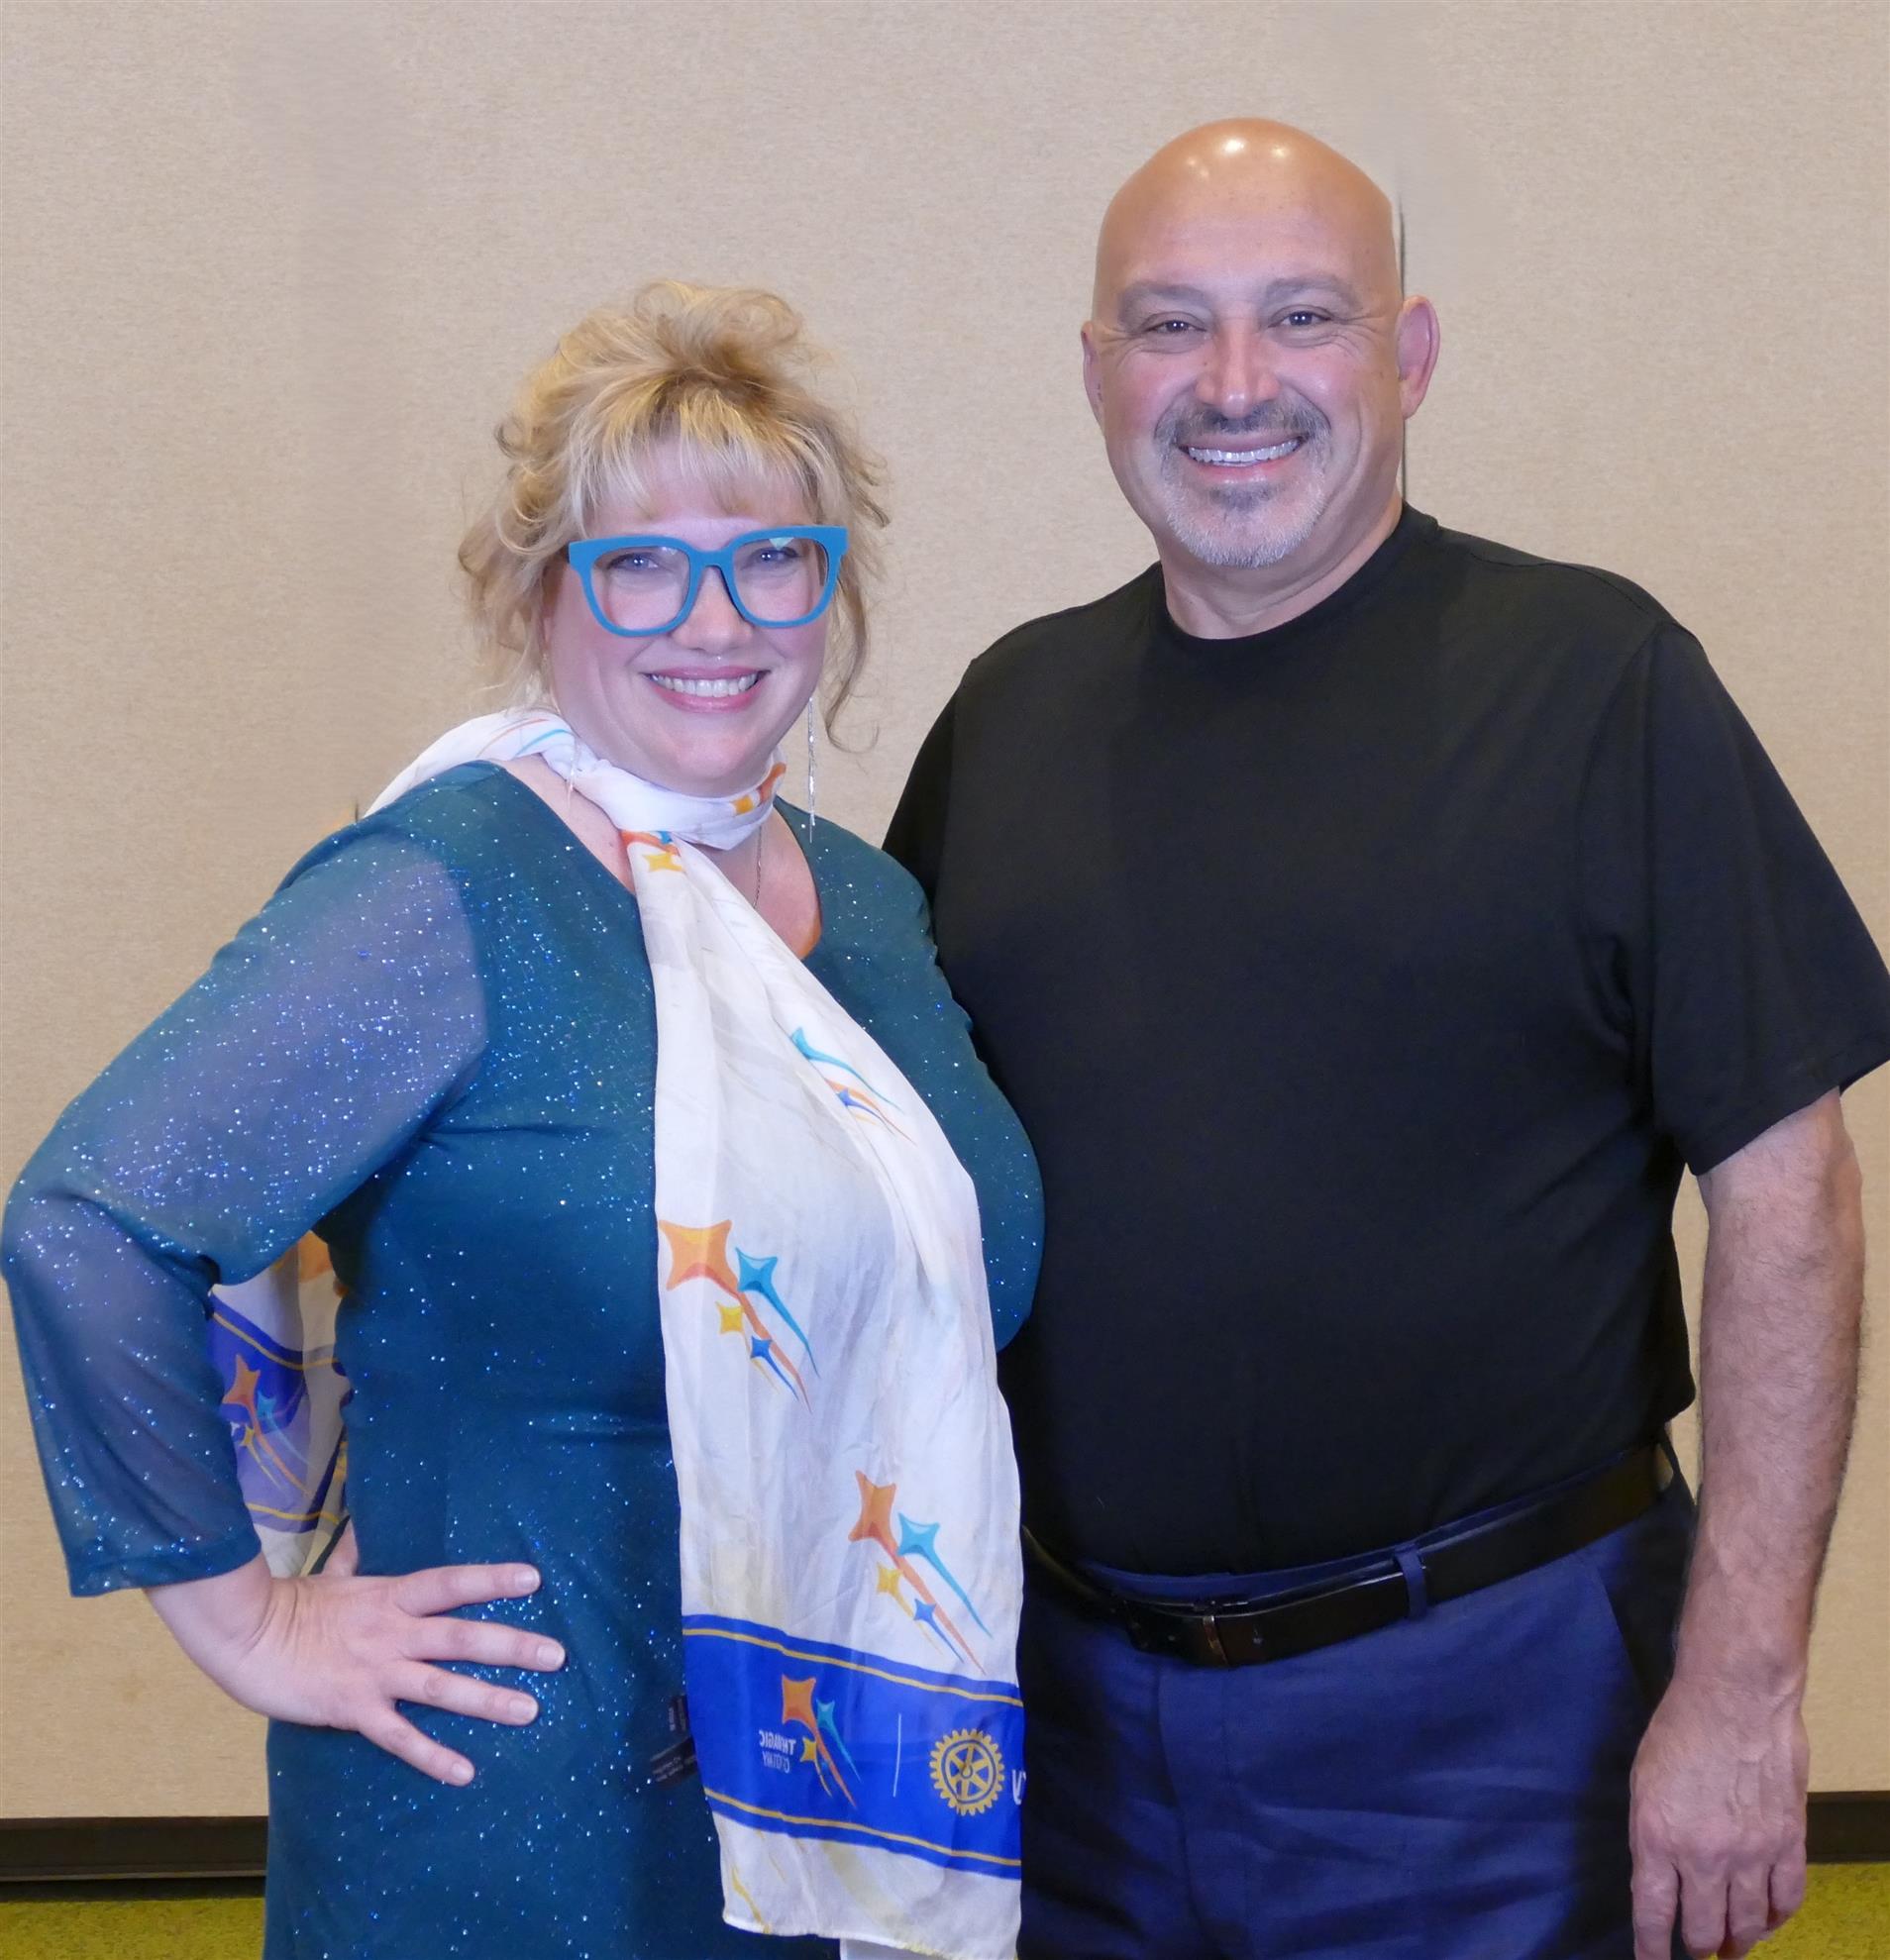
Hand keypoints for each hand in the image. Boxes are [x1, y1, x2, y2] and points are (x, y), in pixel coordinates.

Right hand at [147, 1543, 565, 1785]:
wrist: (245, 1637)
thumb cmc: (291, 1605)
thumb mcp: (333, 1574)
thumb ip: (359, 1553)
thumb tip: (365, 1522)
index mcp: (390, 1596)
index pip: (451, 1582)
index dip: (491, 1579)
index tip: (534, 1578)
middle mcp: (392, 1633)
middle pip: (461, 1636)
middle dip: (512, 1645)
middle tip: (557, 1656)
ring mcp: (376, 1672)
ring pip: (442, 1687)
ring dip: (488, 1700)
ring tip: (531, 1711)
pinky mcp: (354, 1709)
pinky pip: (400, 1737)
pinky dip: (433, 1755)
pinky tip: (464, 1771)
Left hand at [1630, 1668, 1808, 1958]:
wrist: (1736, 1698)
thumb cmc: (1679, 1730)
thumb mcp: (1643, 1783)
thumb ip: (1651, 1836)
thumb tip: (1662, 1880)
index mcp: (1658, 1839)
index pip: (1653, 1914)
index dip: (1652, 1950)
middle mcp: (1704, 1857)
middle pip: (1703, 1930)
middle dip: (1698, 1949)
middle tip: (1698, 1952)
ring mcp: (1751, 1854)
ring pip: (1747, 1924)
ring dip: (1738, 1941)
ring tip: (1731, 1947)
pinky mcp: (1789, 1843)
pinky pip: (1787, 1899)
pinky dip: (1776, 1918)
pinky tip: (1766, 1919)